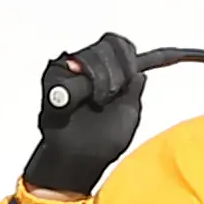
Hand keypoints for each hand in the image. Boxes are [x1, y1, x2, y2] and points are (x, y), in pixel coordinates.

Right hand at [21, 32, 143, 194]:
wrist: (78, 157)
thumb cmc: (101, 143)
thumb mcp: (130, 115)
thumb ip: (134, 90)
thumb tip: (139, 72)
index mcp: (111, 76)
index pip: (122, 47)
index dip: (132, 56)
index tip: (149, 67)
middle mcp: (90, 67)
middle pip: (111, 46)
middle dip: (117, 74)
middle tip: (107, 99)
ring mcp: (71, 69)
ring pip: (93, 56)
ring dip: (100, 83)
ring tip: (93, 103)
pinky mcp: (54, 74)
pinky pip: (72, 67)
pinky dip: (80, 87)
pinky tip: (77, 100)